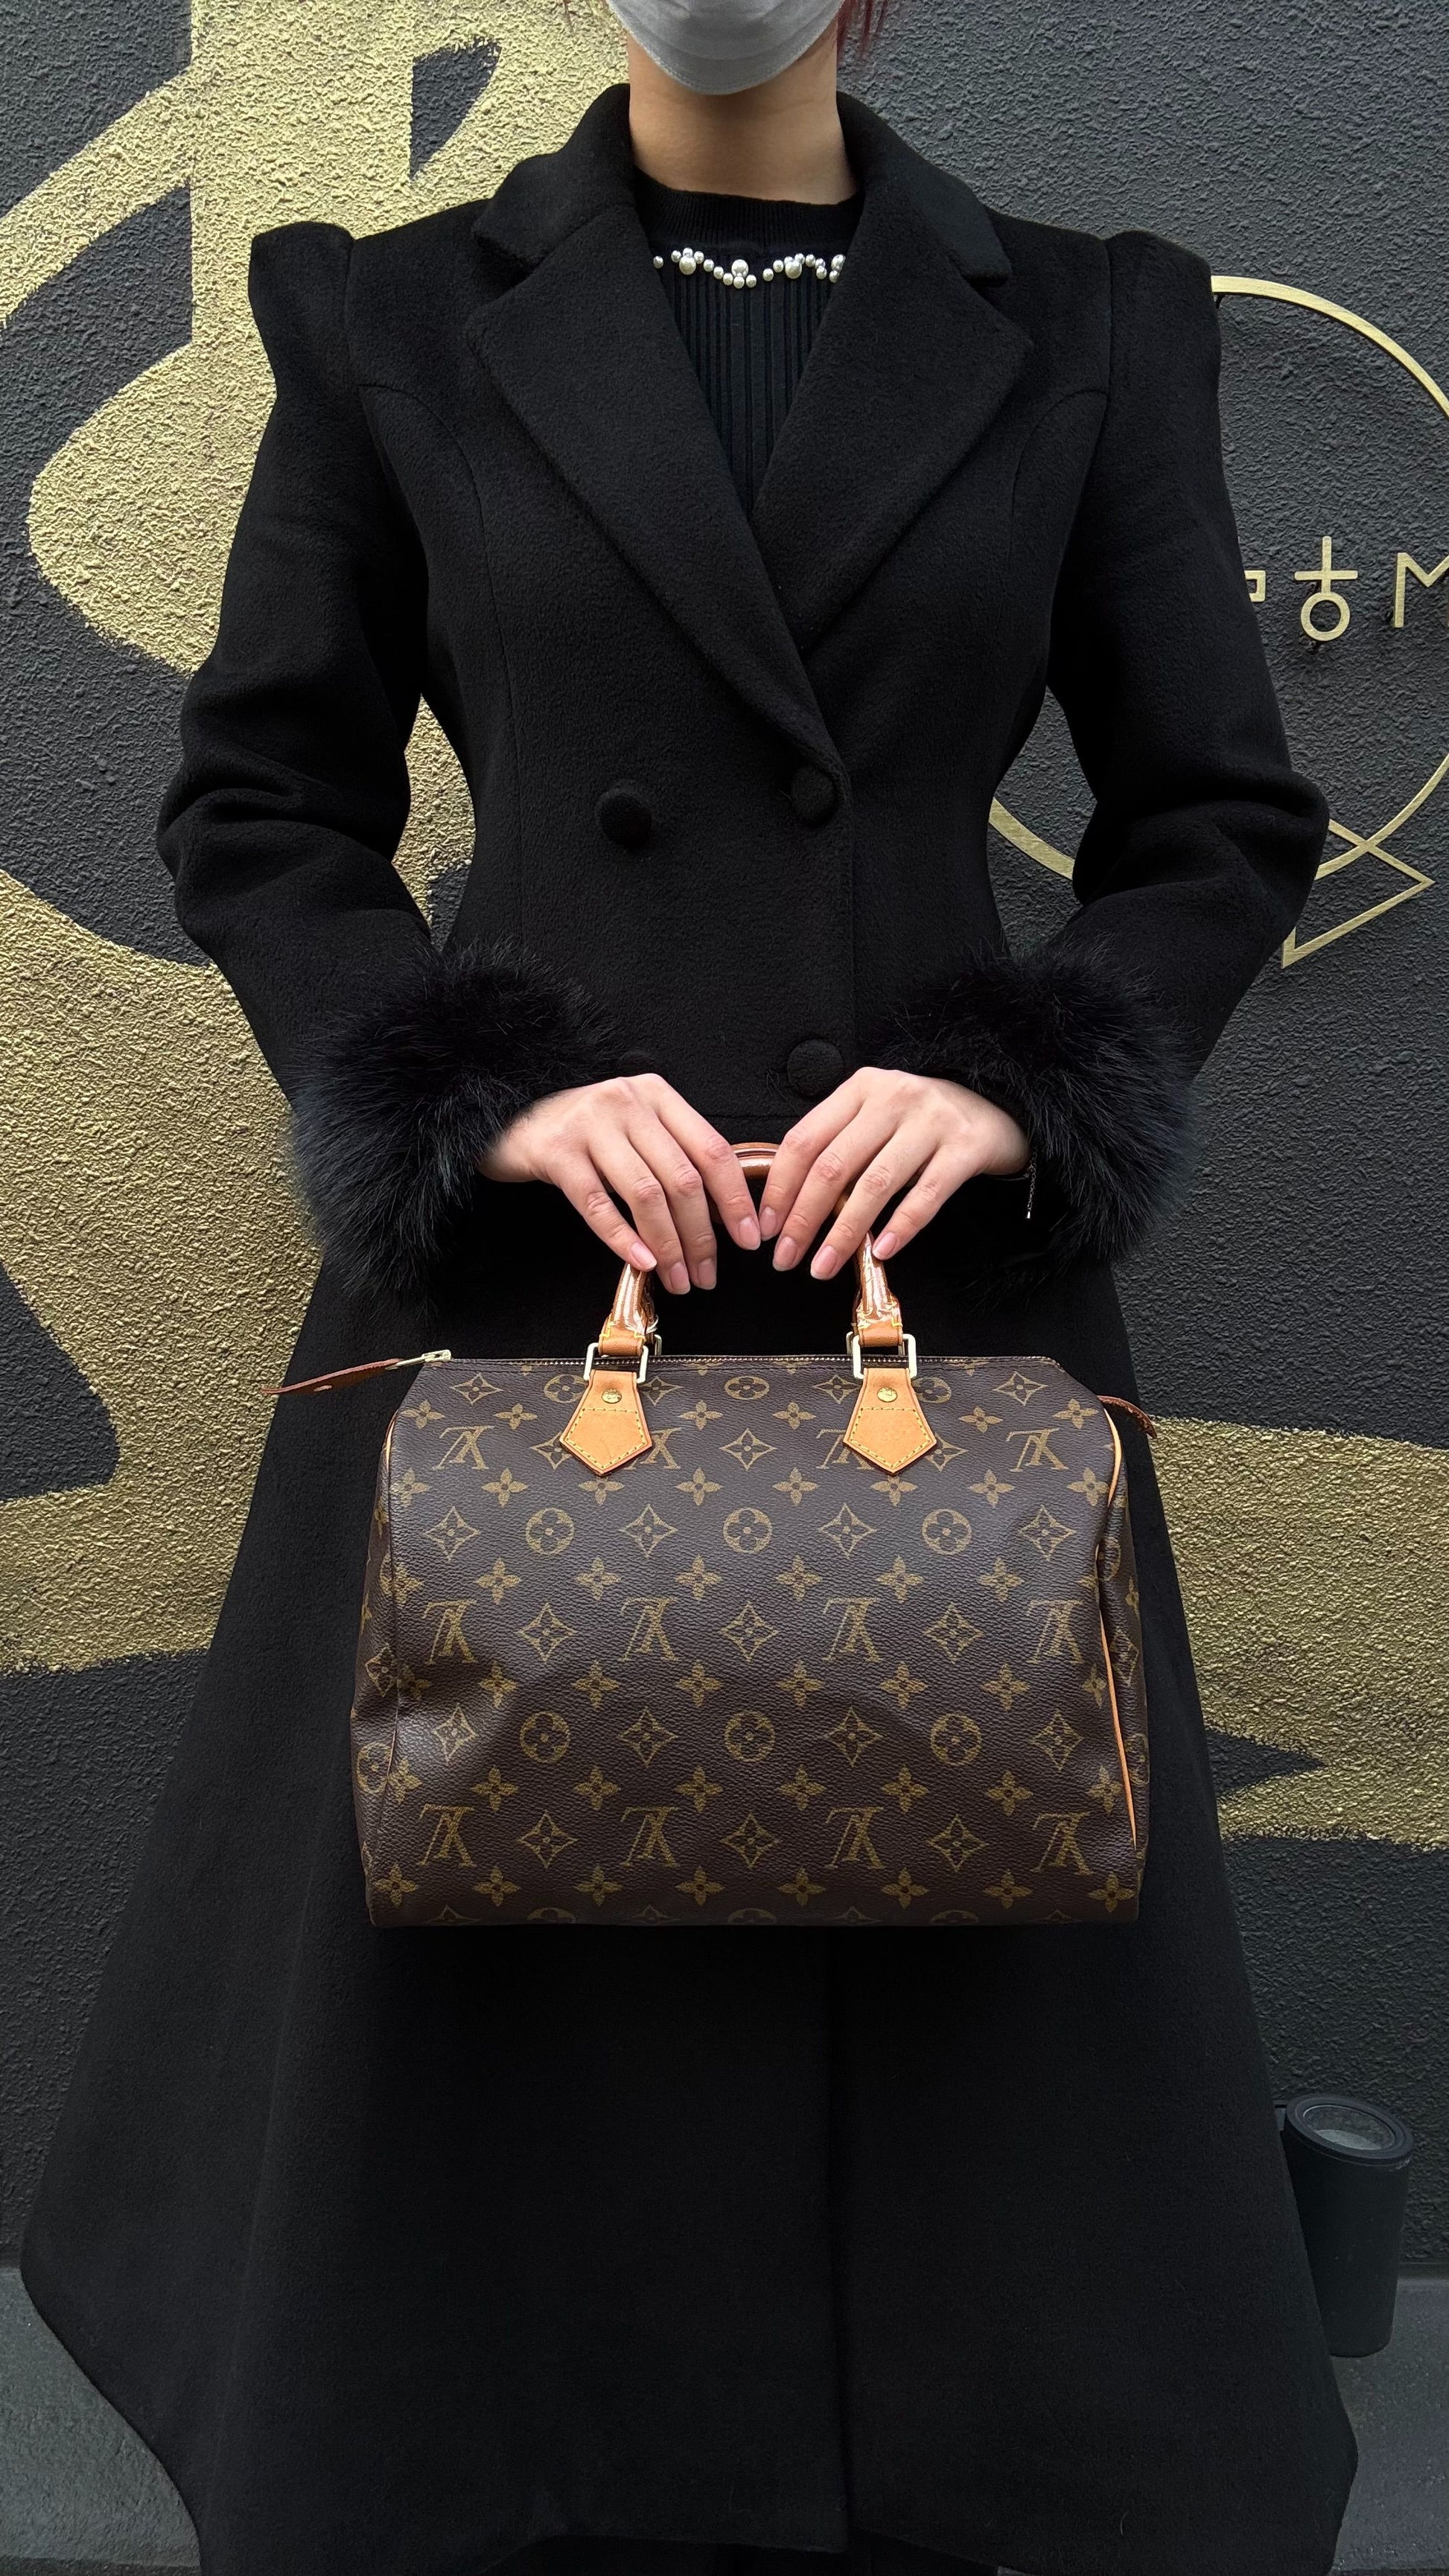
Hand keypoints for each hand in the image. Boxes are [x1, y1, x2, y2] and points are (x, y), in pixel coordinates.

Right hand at [479, 1073, 760, 1292]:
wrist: (510, 1117)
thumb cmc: (582, 1131)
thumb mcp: (634, 1128)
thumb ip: (674, 1154)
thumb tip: (722, 1212)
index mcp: (657, 1095)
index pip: (712, 1150)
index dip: (735, 1199)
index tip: (749, 1238)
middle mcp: (628, 1102)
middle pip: (682, 1178)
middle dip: (701, 1236)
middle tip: (708, 1274)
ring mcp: (590, 1125)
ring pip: (645, 1194)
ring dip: (668, 1245)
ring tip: (678, 1279)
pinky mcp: (557, 1152)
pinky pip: (598, 1205)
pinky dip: (624, 1239)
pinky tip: (642, 1263)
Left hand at [759, 1069, 1029, 1277]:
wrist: (997, 1109)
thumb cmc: (922, 1122)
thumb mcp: (876, 1117)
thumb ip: (838, 1145)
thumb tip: (787, 1203)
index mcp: (860, 1089)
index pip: (805, 1140)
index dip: (780, 1188)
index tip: (767, 1228)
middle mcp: (893, 1098)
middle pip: (833, 1166)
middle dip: (803, 1219)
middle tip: (787, 1258)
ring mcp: (932, 1121)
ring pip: (875, 1185)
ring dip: (844, 1233)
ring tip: (823, 1266)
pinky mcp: (966, 1146)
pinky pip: (927, 1195)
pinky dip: (901, 1226)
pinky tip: (882, 1251)